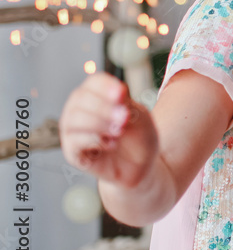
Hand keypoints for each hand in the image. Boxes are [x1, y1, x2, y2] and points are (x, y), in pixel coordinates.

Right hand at [59, 73, 158, 187]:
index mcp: (98, 96)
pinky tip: (111, 143)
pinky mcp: (73, 152)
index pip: (93, 82)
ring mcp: (74, 131)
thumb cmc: (139, 138)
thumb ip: (127, 105)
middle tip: (124, 117)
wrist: (141, 166)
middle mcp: (81, 111)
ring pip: (73, 118)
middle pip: (80, 98)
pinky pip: (74, 141)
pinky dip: (94, 140)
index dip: (105, 86)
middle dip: (103, 106)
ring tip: (119, 131)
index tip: (122, 94)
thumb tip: (117, 96)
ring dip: (99, 123)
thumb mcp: (141, 117)